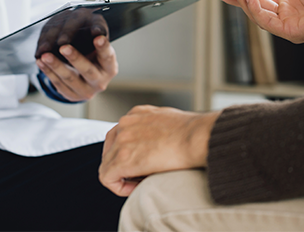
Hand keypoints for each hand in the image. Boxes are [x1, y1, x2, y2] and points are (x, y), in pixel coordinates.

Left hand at [35, 8, 117, 101]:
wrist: (89, 79)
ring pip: (69, 78)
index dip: (103, 47)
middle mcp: (100, 82)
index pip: (107, 56)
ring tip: (45, 55)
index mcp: (110, 68)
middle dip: (75, 58)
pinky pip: (58, 84)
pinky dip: (48, 72)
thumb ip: (94, 39)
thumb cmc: (94, 58)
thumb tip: (92, 27)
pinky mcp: (72, 96)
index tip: (98, 37)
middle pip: (88, 70)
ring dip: (56, 66)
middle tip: (64, 47)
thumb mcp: (98, 50)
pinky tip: (41, 62)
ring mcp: (86, 91)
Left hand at [99, 105, 218, 196]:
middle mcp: (125, 123)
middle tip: (139, 177)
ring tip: (140, 184)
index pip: (119, 136)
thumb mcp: (168, 120)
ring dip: (121, 176)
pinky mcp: (123, 158)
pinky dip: (117, 187)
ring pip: (107, 164)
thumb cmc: (193, 131)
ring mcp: (122, 140)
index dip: (127, 153)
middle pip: (110, 150)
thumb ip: (155, 128)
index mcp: (135, 114)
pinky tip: (134, 190)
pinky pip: (106, 177)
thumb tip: (159, 141)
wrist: (197, 136)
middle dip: (121, 165)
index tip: (142, 165)